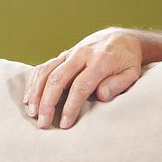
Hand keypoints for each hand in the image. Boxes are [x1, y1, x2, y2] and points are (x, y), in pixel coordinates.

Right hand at [24, 29, 146, 129]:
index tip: (65, 123)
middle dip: (48, 103)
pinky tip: (29, 98)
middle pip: (58, 78)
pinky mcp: (64, 55)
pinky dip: (34, 82)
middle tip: (43, 123)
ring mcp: (70, 53)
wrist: (121, 38)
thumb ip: (118, 84)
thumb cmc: (127, 61)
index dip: (71, 106)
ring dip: (36, 92)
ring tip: (32, 112)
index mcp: (100, 61)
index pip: (80, 86)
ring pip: (47, 71)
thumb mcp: (132, 73)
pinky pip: (45, 67)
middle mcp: (82, 55)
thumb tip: (100, 95)